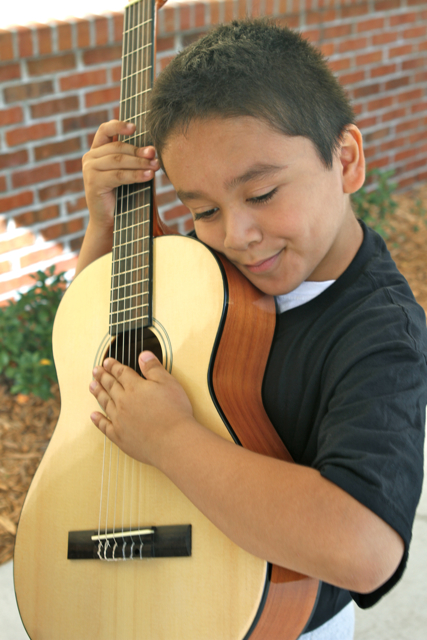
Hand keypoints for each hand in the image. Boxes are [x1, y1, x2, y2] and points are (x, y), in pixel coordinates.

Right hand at [82, 119, 159, 230]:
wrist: (110, 222)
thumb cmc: (122, 196)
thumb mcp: (126, 173)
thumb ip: (133, 159)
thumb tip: (152, 149)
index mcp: (96, 152)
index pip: (104, 130)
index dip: (119, 125)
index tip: (135, 127)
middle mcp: (90, 158)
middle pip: (118, 148)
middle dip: (139, 151)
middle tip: (155, 155)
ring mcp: (90, 170)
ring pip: (119, 160)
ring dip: (139, 163)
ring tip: (155, 166)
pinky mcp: (94, 182)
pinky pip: (119, 175)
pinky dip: (135, 175)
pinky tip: (148, 176)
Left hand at [89, 352, 193, 466]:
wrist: (173, 441)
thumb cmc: (174, 412)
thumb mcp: (168, 382)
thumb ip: (153, 368)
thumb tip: (143, 354)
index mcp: (135, 387)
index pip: (121, 372)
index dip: (113, 366)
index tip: (107, 362)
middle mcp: (123, 402)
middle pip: (110, 386)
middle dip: (102, 376)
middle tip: (95, 370)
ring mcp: (119, 420)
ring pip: (105, 403)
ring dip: (98, 393)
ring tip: (92, 386)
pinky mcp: (120, 437)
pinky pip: (104, 426)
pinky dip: (98, 420)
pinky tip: (93, 416)